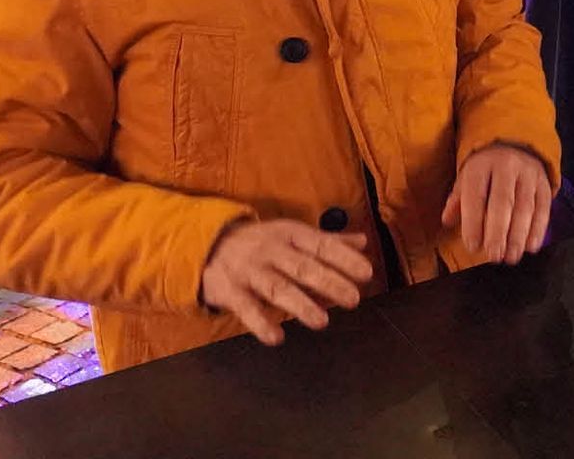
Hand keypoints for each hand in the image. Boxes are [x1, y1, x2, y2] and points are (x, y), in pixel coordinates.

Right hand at [200, 219, 373, 345]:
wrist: (206, 245)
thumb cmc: (261, 243)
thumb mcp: (292, 234)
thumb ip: (327, 241)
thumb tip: (363, 241)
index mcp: (290, 234)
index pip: (322, 245)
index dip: (344, 258)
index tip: (366, 273)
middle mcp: (271, 251)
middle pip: (303, 267)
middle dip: (329, 282)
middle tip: (353, 299)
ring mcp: (250, 271)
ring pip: (277, 288)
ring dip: (300, 304)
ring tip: (321, 321)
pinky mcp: (230, 292)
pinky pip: (246, 309)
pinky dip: (261, 324)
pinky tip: (276, 337)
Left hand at [443, 144, 552, 263]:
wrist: (516, 143)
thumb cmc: (486, 169)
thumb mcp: (467, 177)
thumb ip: (458, 200)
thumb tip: (448, 220)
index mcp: (481, 165)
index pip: (476, 195)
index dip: (473, 223)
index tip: (472, 246)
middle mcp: (506, 167)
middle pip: (502, 202)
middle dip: (498, 232)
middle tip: (494, 256)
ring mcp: (528, 174)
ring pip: (525, 207)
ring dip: (519, 235)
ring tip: (511, 256)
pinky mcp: (544, 183)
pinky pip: (543, 208)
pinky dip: (538, 229)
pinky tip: (531, 246)